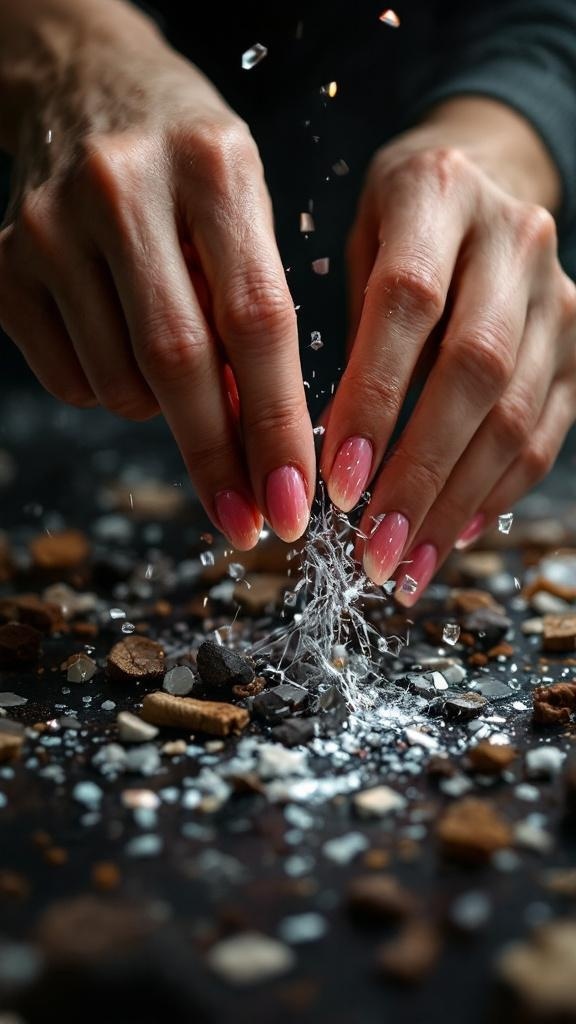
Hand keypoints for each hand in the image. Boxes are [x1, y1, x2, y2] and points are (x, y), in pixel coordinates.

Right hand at [0, 0, 313, 547]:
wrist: (84, 85)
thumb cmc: (186, 160)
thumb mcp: (243, 202)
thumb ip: (255, 303)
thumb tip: (259, 432)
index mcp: (212, 165)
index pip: (256, 320)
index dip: (277, 424)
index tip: (294, 501)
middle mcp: (122, 187)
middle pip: (178, 362)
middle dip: (219, 457)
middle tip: (248, 520)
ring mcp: (50, 226)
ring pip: (120, 384)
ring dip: (162, 409)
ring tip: (172, 360)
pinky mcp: (3, 263)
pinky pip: (69, 380)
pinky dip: (109, 390)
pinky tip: (118, 340)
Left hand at [321, 102, 575, 603]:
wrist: (488, 177)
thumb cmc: (397, 223)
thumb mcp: (354, 240)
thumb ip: (347, 327)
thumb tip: (323, 453)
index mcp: (436, 193)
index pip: (407, 304)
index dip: (375, 399)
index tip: (336, 483)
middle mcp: (513, 239)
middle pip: (474, 371)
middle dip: (419, 474)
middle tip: (374, 550)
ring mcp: (557, 293)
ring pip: (515, 414)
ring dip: (457, 501)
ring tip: (408, 564)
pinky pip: (546, 430)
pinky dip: (500, 490)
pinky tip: (455, 533)